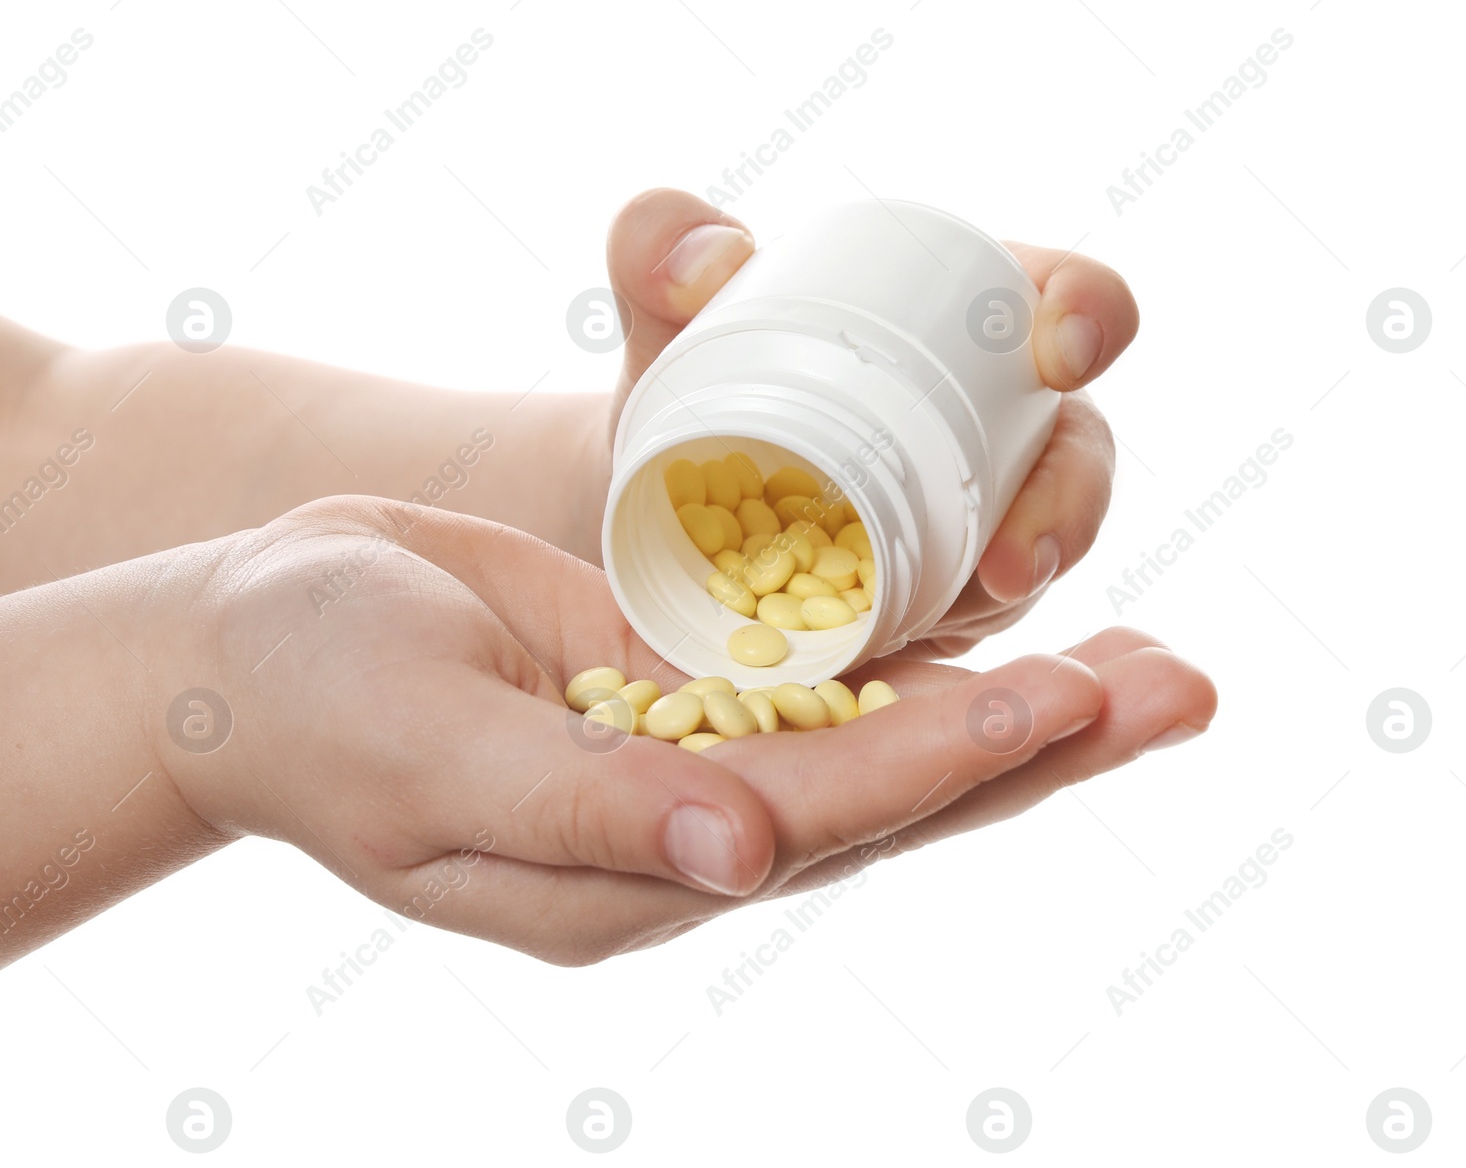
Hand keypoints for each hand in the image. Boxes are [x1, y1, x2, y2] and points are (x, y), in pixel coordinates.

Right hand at [147, 496, 1212, 965]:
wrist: (256, 641)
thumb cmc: (314, 700)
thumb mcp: (431, 762)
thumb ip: (592, 814)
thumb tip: (747, 859)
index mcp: (639, 872)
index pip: (828, 815)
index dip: (950, 755)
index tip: (1069, 694)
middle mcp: (691, 825)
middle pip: (903, 788)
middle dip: (1047, 740)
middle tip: (1187, 686)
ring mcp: (696, 751)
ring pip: (889, 728)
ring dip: (1020, 697)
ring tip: (1151, 658)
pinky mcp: (686, 679)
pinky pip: (829, 669)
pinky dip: (924, 644)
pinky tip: (1009, 615)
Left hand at [595, 189, 1138, 657]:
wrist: (639, 507)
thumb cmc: (677, 387)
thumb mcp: (659, 322)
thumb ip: (653, 255)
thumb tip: (704, 258)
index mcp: (962, 320)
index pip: (1063, 301)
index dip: (1090, 311)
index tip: (1059, 348)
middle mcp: (996, 425)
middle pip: (1075, 455)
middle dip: (1069, 504)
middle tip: (1012, 557)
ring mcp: (983, 524)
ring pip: (1042, 555)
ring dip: (1022, 590)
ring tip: (965, 615)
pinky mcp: (951, 611)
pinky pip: (985, 632)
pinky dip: (969, 651)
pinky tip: (926, 668)